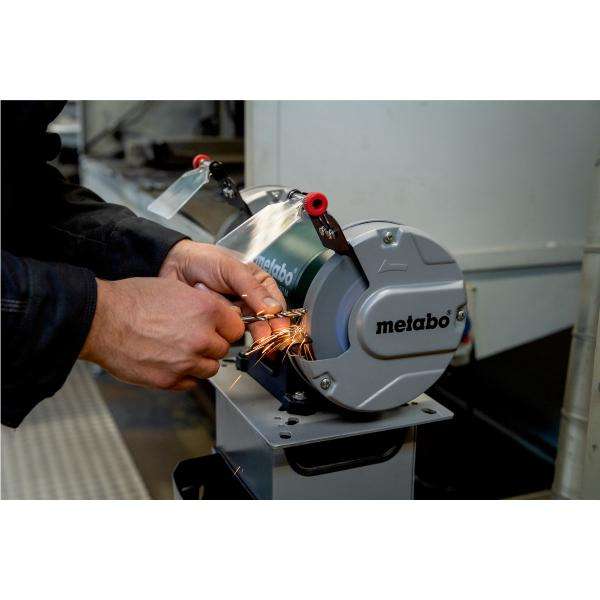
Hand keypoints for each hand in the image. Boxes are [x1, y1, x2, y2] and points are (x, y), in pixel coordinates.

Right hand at [80, 277, 244, 390]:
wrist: (101, 320)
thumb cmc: (133, 300)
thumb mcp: (175, 288)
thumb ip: (203, 304)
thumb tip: (219, 315)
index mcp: (206, 310)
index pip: (236, 327)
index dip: (226, 328)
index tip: (219, 329)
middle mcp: (201, 337)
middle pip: (223, 349)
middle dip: (212, 345)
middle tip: (194, 338)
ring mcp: (186, 361)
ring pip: (210, 368)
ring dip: (200, 361)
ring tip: (180, 350)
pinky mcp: (169, 380)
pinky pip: (190, 383)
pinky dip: (184, 375)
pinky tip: (169, 362)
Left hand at [159, 240, 289, 340]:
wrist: (174, 265)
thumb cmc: (204, 260)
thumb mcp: (231, 268)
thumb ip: (252, 288)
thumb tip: (274, 309)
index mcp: (260, 283)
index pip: (277, 305)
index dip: (279, 320)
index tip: (279, 332)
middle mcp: (250, 301)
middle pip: (264, 323)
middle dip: (261, 329)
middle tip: (261, 337)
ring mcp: (235, 314)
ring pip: (244, 327)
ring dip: (233, 319)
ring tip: (219, 301)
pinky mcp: (219, 324)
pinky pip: (225, 330)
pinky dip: (218, 322)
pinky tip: (209, 306)